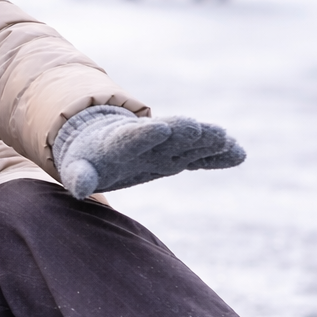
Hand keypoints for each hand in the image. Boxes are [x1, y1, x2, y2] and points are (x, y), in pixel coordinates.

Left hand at [53, 105, 244, 196]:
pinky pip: (201, 156)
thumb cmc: (88, 159)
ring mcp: (166, 146)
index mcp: (119, 142)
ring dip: (207, 141)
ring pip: (189, 142)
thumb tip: (79, 189)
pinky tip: (239, 154)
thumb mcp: (78, 169)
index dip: (144, 134)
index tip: (160, 127)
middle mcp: (147, 140)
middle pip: (168, 134)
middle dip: (181, 132)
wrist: (105, 142)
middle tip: (198, 129)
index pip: (131, 137)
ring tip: (226, 140)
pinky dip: (217, 156)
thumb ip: (80, 178)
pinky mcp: (179, 155)